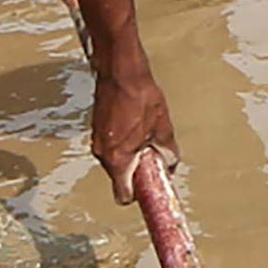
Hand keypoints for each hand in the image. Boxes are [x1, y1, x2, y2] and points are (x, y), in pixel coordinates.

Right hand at [89, 64, 177, 201]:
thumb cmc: (139, 95)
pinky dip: (122, 144)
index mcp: (118, 158)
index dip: (137, 195)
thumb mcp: (162, 126)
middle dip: (136, 171)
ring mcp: (97, 140)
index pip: (122, 194)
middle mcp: (103, 153)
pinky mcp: (97, 129)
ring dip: (130, 156)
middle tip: (153, 157)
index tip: (148, 191)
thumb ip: (167, 150)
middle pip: (120, 177)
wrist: (120, 71)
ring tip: (145, 135)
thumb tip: (170, 163)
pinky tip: (135, 126)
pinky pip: (111, 146)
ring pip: (115, 161)